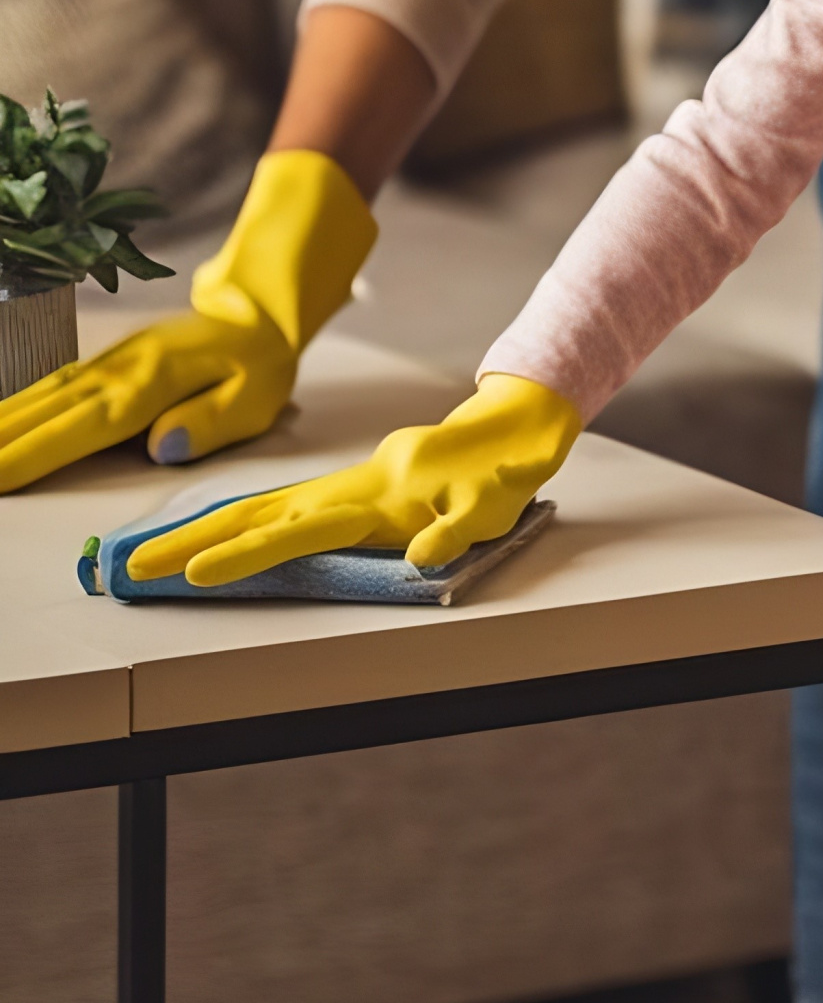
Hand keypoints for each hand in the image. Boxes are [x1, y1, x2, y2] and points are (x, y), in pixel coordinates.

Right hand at [0, 306, 295, 492]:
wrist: (255, 311)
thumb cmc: (258, 362)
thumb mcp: (258, 396)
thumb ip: (211, 422)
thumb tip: (160, 447)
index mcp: (152, 384)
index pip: (84, 427)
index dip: (35, 454)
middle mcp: (117, 372)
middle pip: (45, 413)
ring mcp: (105, 364)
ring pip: (39, 397)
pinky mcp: (101, 364)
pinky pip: (48, 387)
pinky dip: (14, 404)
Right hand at [127, 374, 580, 584]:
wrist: (512, 428)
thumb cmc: (500, 475)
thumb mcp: (493, 504)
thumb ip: (457, 530)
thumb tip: (420, 558)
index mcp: (379, 498)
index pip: (302, 530)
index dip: (249, 555)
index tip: (194, 574)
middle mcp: (350, 491)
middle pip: (260, 516)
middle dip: (192, 542)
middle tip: (130, 568)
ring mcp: (345, 488)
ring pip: (263, 509)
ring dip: (203, 533)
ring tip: (148, 556)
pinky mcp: (347, 492)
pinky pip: (282, 509)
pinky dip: (234, 524)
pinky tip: (197, 541)